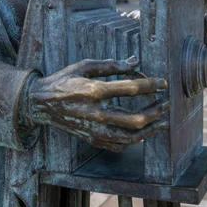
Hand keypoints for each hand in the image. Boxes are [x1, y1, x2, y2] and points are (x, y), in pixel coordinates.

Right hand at [28, 58, 168, 151]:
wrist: (41, 104)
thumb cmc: (63, 81)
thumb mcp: (84, 66)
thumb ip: (111, 65)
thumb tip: (135, 61)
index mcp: (94, 91)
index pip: (131, 89)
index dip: (151, 85)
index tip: (163, 83)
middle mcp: (96, 114)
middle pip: (136, 119)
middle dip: (156, 111)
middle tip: (166, 103)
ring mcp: (94, 130)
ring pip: (130, 137)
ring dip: (151, 130)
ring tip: (162, 121)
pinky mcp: (92, 139)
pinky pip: (119, 145)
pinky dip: (134, 140)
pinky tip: (143, 132)